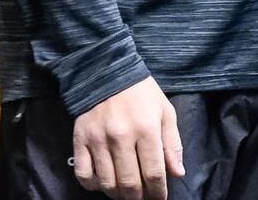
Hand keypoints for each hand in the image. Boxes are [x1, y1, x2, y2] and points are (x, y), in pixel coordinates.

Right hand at [72, 76, 184, 199]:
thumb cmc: (141, 92)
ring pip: (108, 183)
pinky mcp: (80, 139)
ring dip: (118, 195)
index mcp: (146, 129)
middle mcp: (121, 137)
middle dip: (138, 198)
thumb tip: (177, 173)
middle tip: (142, 198)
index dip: (158, 193)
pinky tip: (103, 182)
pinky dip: (93, 185)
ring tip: (125, 193)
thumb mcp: (165, 111)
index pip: (154, 174)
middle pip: (130, 184)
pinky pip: (84, 174)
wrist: (106, 69)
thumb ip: (172, 143)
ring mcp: (98, 139)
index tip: (159, 198)